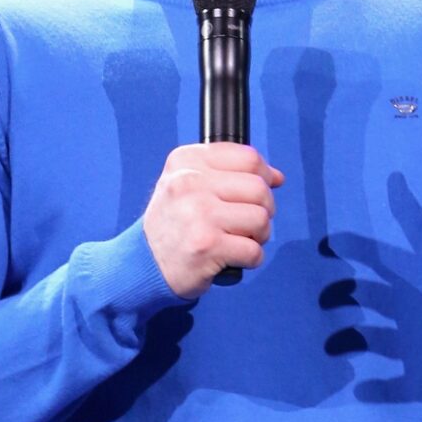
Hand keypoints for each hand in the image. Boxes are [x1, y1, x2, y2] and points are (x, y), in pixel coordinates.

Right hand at [143, 143, 284, 297]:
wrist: (145, 264)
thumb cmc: (174, 223)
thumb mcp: (187, 183)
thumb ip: (228, 173)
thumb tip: (276, 176)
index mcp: (186, 161)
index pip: (248, 157)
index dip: (264, 175)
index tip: (257, 192)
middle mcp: (189, 183)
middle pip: (260, 188)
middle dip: (264, 209)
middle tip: (247, 223)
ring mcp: (198, 214)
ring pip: (261, 219)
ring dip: (258, 236)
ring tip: (238, 240)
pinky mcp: (206, 246)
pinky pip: (254, 250)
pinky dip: (251, 259)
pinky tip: (232, 258)